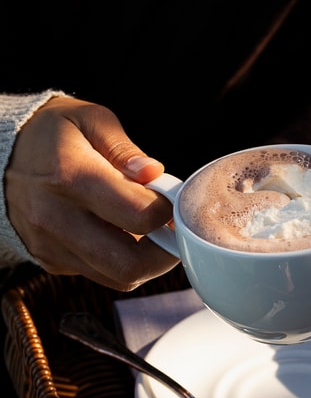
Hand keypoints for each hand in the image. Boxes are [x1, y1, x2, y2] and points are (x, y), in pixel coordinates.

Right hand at [5, 97, 179, 289]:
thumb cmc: (50, 134)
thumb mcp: (89, 120)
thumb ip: (125, 149)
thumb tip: (154, 174)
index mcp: (71, 177)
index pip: (139, 215)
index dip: (168, 211)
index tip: (171, 200)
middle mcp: (56, 218)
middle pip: (130, 264)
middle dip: (165, 253)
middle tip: (171, 230)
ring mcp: (51, 245)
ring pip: (118, 278)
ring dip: (146, 262)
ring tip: (149, 233)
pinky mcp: (51, 261)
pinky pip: (101, 275)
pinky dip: (121, 262)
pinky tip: (122, 236)